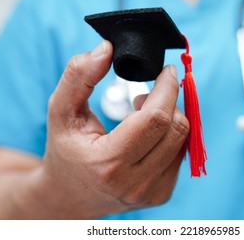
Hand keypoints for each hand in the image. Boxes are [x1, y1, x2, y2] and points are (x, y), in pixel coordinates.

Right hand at [38, 41, 188, 218]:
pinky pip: (181, 154)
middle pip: (176, 128)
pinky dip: (170, 135)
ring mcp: (151, 193)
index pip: (155, 119)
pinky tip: (149, 134)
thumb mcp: (60, 110)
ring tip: (143, 114)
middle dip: (170, 100)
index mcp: (107, 163)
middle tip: (149, 93)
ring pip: (183, 140)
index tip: (167, 71)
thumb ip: (78, 76)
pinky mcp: (161, 195)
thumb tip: (107, 48)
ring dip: (171, 117)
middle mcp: (134, 184)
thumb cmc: (65, 148)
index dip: (166, 88)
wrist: (69, 195)